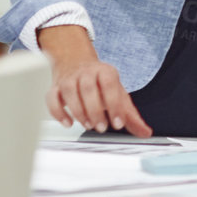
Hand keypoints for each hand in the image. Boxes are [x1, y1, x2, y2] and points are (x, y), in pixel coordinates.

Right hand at [38, 26, 152, 135]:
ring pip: (69, 92)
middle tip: (101, 127)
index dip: (114, 105)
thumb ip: (130, 115)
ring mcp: (69, 79)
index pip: (110, 85)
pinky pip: (51, 98)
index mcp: (106, 72)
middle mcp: (87, 73)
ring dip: (78, 111)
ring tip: (88, 125)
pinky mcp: (55, 87)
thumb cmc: (100, 83)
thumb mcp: (119, 94)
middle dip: (95, 111)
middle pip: (88, 89)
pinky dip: (58, 111)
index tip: (118, 124)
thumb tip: (145, 132)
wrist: (77, 63)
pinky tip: (68, 122)